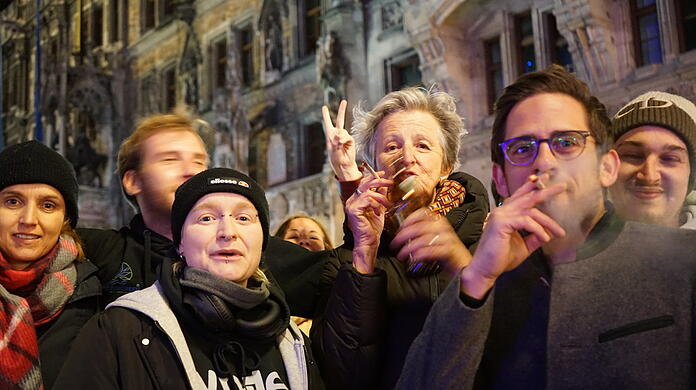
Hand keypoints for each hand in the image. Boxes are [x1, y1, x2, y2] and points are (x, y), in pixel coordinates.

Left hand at [322, 100, 360, 180]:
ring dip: (341, 137)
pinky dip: (344, 140)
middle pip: (340, 120)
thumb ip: (335, 142)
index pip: (327, 123)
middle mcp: (337, 134)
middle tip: (344, 101)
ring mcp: (344, 137)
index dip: (326, 115)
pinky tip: (343, 144)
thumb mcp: (333, 150)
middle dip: (342, 110)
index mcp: (330, 135)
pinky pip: (347, 136)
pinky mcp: (350, 140)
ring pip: (343, 131)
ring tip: (339, 145)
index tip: (324, 107)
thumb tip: (339, 136)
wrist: (344, 165)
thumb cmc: (336, 159)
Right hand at [345, 173, 392, 272]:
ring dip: (380, 197)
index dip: (373, 177)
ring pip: (368, 192)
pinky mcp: (354, 210)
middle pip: (364, 184)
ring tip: (386, 205)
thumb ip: (380, 197)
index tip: (383, 175)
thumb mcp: (379, 209)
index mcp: (356, 200)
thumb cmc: (373, 229)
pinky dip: (376, 204)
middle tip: (389, 183)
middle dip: (379, 181)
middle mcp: (351, 201)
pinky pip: (367, 200)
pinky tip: (379, 212)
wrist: (369, 242)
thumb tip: (384, 186)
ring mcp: (351, 205)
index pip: (363, 183)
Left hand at [390, 208, 472, 276]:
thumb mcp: (434, 238)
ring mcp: (447, 238)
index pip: (421, 213)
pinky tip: (413, 258)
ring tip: (401, 255)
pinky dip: (419, 254)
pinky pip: (430, 251)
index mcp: (439, 220)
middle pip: (418, 227)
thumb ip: (422, 233)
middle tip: (394, 244)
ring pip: (422, 240)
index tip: (399, 229)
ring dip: (408, 248)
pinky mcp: (449, 250)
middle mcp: (444, 226)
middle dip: (402, 236)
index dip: (408, 220)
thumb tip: (402, 234)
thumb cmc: (446, 252)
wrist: (464, 265)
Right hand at [461, 177, 566, 297]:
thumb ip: (535, 237)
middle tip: (562, 186)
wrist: (486, 270)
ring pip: (531, 211)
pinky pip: (526, 222)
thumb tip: (548, 233)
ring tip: (560, 233)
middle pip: (528, 197)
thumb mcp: (524, 246)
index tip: (545, 178)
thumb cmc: (501, 258)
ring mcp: (500, 215)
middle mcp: (502, 210)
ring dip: (548, 222)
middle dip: (546, 191)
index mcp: (505, 213)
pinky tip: (546, 238)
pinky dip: (539, 230)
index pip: (521, 195)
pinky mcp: (501, 223)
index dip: (532, 186)